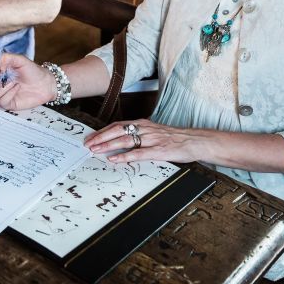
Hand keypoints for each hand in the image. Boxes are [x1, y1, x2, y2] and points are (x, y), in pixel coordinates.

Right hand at [0, 53, 56, 110]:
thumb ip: (8, 58)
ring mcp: (2, 94)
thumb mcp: (20, 59)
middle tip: (4, 77)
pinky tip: (17, 88)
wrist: (45, 83)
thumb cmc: (32, 71)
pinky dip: (9, 94)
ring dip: (1, 90)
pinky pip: (1, 102)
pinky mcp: (8, 103)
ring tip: (13, 83)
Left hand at [83, 119, 206, 163]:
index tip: (91, 137)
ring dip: (108, 145)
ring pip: (125, 140)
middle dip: (101, 138)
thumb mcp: (155, 132)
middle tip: (88, 144)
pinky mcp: (159, 151)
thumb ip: (140, 135)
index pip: (118, 125)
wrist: (195, 141)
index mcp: (143, 124)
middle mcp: (145, 129)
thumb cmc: (175, 138)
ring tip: (96, 151)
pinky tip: (114, 159)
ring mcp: (152, 139)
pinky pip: (138, 153)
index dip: (103, 131)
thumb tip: (122, 141)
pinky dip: (124, 156)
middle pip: (118, 130)